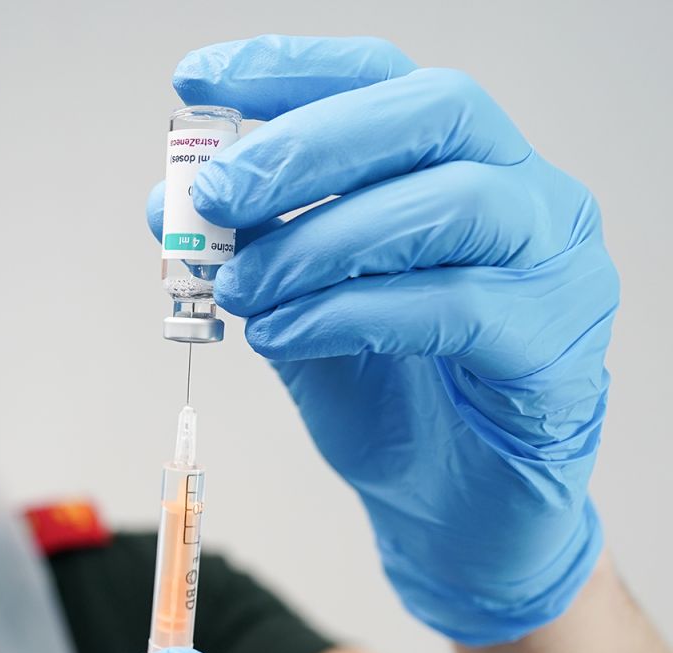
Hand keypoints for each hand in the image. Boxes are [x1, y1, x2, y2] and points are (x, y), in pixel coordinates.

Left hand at [148, 36, 615, 644]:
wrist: (450, 514)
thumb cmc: (389, 401)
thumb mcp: (299, 311)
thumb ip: (250, 254)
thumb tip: (165, 207)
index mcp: (457, 164)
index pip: (382, 77)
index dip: (288, 69)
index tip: (197, 79)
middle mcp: (523, 192)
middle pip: (431, 113)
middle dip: (306, 146)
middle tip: (215, 195)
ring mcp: (555, 263)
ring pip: (451, 203)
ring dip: (321, 240)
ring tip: (242, 287)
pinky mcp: (556, 346)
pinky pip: (453, 308)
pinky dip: (348, 314)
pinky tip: (282, 336)